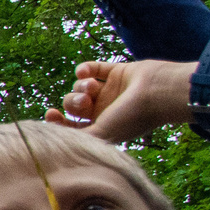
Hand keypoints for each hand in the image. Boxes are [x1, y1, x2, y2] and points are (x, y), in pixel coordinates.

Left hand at [46, 59, 195, 142]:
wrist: (158, 92)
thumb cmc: (132, 118)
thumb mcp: (102, 135)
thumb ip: (78, 139)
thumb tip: (55, 141)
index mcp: (101, 128)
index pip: (72, 126)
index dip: (59, 121)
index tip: (51, 114)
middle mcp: (105, 111)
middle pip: (74, 104)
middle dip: (73, 101)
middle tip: (85, 102)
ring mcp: (111, 91)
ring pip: (81, 86)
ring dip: (81, 86)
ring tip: (93, 87)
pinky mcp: (116, 72)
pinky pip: (92, 68)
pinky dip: (84, 69)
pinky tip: (84, 72)